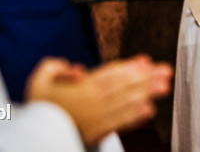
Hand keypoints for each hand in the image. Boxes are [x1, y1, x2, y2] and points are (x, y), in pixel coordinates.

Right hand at [26, 55, 172, 144]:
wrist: (33, 138)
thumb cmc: (38, 106)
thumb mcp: (40, 78)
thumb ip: (57, 66)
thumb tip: (77, 70)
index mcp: (81, 90)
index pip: (111, 75)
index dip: (130, 67)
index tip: (145, 61)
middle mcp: (93, 104)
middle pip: (125, 88)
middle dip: (147, 78)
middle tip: (166, 71)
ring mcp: (97, 119)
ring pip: (126, 104)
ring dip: (147, 94)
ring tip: (164, 86)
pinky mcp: (98, 133)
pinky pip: (120, 124)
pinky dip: (135, 118)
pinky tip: (148, 110)